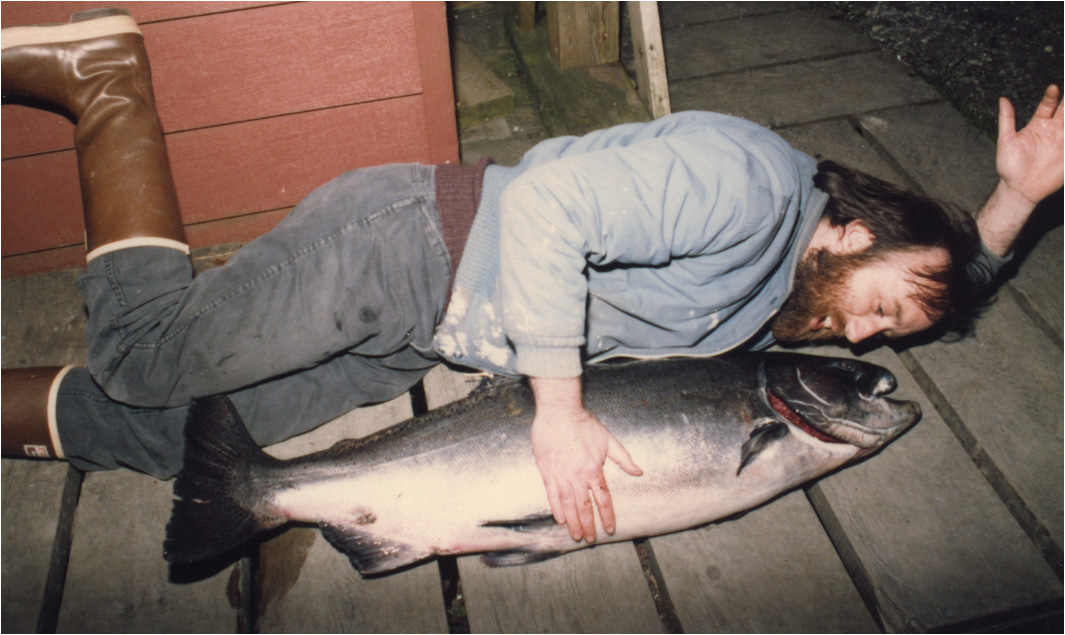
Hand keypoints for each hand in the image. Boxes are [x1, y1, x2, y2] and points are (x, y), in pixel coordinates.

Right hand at [529, 377, 642, 542]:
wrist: (559, 412)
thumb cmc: (584, 424)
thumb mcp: (608, 440)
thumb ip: (623, 458)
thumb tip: (639, 471)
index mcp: (594, 469)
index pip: (603, 499)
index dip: (607, 516)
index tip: (610, 529)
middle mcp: (577, 476)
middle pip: (584, 506)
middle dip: (587, 525)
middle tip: (589, 539)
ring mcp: (560, 474)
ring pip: (567, 504)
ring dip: (572, 521)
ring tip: (575, 535)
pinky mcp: (546, 470)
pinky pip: (551, 493)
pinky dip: (556, 507)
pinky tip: (560, 518)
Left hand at [977, 85, 1063, 255]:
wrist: (1019, 189)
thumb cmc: (1009, 166)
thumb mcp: (1006, 141)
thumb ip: (1007, 119)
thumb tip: (1002, 99)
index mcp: (1038, 124)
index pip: (1048, 104)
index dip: (1052, 95)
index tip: (1053, 87)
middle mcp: (1053, 130)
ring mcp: (1063, 141)